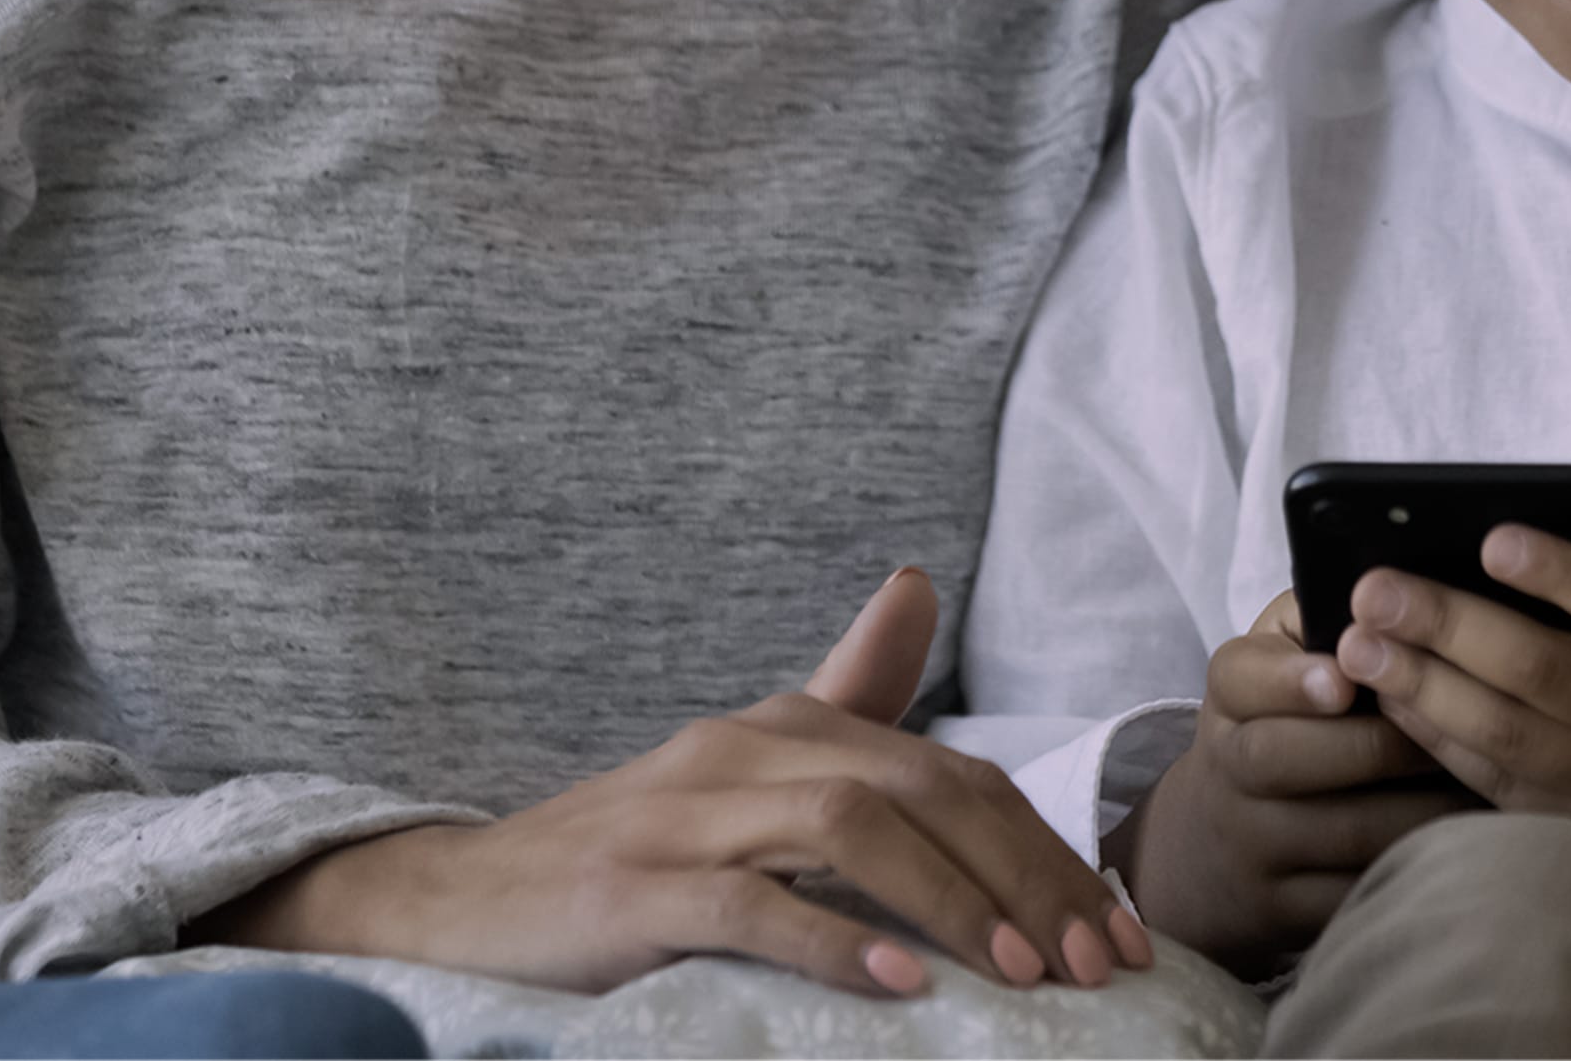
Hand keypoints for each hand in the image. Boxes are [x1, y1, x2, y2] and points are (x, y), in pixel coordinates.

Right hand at [192, 566, 1152, 998]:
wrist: (458, 905)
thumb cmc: (627, 853)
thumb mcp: (745, 774)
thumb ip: (841, 694)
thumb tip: (914, 585)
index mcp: (786, 727)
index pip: (951, 772)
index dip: (1045, 847)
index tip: (1112, 932)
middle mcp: (745, 751)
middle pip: (922, 791)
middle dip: (1026, 875)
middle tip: (1094, 966)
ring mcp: (685, 816)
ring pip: (850, 829)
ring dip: (950, 899)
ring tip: (1019, 971)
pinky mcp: (633, 889)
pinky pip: (750, 904)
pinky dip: (834, 940)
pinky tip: (901, 984)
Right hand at [1113, 592, 1482, 977]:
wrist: (1217, 846)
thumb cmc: (1283, 723)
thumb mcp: (1281, 658)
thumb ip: (1324, 616)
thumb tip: (1403, 586)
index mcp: (1229, 695)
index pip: (1241, 680)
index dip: (1292, 681)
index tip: (1344, 679)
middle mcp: (1229, 770)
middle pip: (1289, 758)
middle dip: (1384, 744)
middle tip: (1463, 722)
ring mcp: (1254, 846)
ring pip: (1344, 831)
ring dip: (1423, 806)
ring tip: (1490, 780)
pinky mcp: (1285, 912)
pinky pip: (1360, 892)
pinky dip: (1420, 866)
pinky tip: (1470, 840)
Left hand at [1334, 418, 1570, 930]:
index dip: (1564, 577)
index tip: (1492, 539)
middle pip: (1554, 679)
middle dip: (1454, 629)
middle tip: (1375, 587)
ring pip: (1516, 744)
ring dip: (1427, 692)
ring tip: (1357, 645)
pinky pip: (1509, 797)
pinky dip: (1445, 751)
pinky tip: (1394, 705)